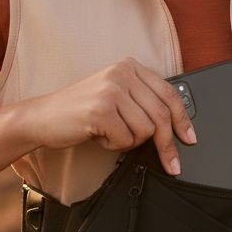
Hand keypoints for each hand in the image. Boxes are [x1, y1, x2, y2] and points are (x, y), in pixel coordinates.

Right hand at [22, 56, 196, 176]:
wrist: (41, 117)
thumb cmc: (79, 111)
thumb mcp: (114, 96)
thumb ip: (142, 101)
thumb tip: (175, 124)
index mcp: (129, 66)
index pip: (169, 94)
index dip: (183, 120)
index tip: (190, 139)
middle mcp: (122, 73)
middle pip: (162, 115)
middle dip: (167, 145)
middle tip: (171, 164)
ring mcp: (111, 90)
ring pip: (145, 130)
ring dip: (129, 141)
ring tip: (109, 133)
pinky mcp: (101, 110)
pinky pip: (126, 140)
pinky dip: (114, 146)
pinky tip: (99, 136)